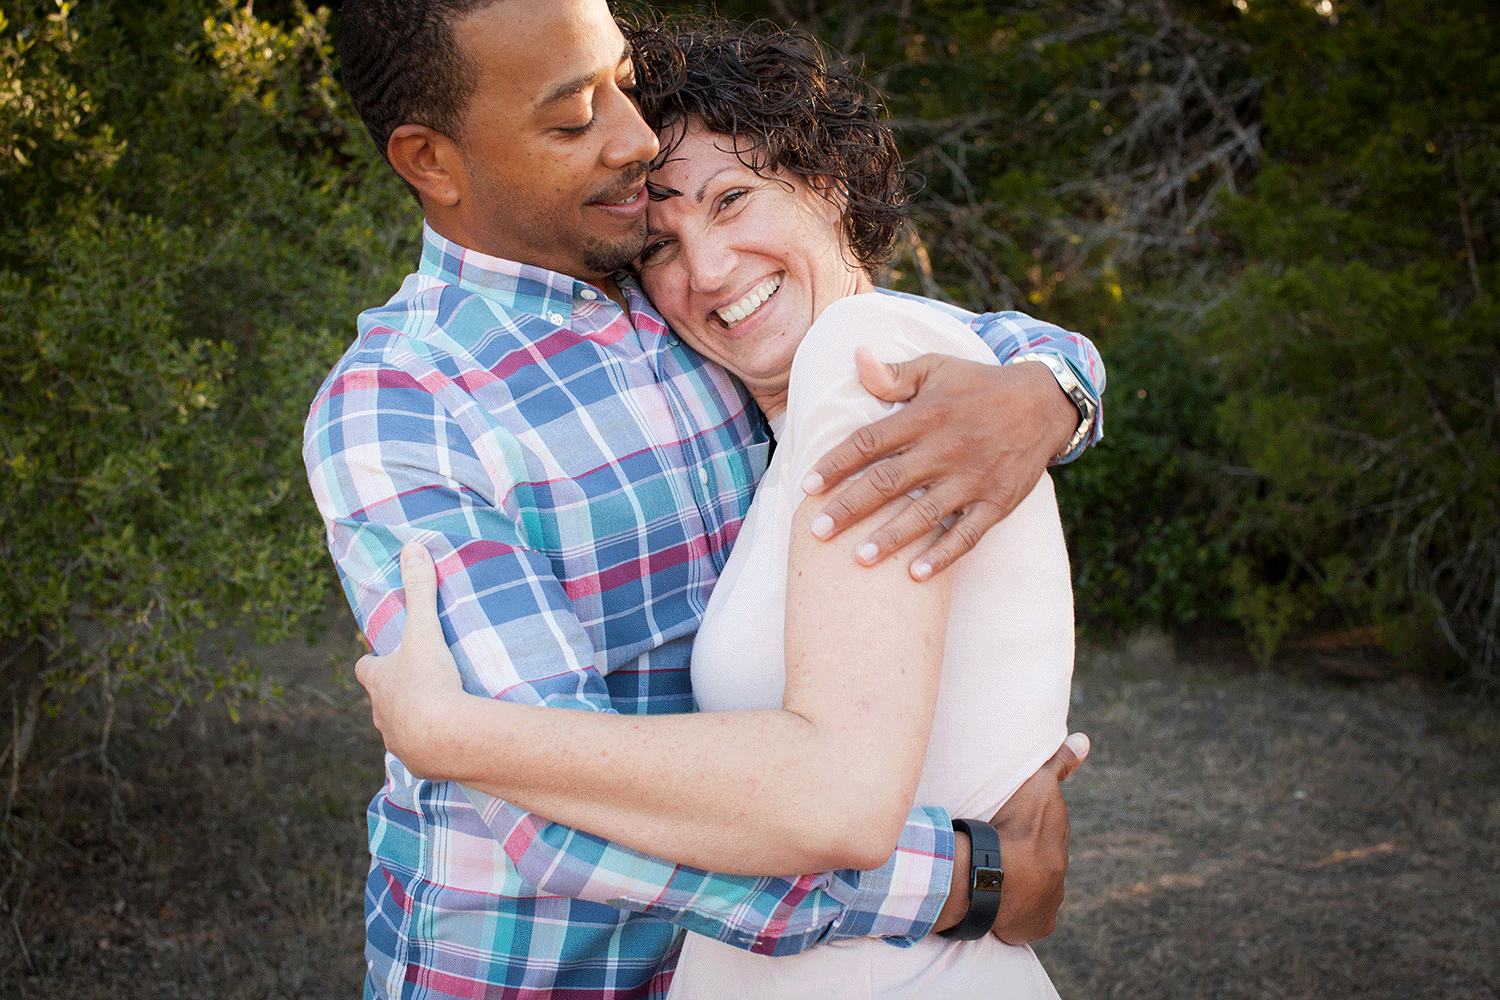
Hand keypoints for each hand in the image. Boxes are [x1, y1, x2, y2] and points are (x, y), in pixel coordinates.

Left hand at [354, 542, 468, 776]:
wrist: (445, 738)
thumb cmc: (428, 682)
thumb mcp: (424, 631)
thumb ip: (420, 590)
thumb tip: (411, 547)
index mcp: (379, 681)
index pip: (364, 668)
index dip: (373, 662)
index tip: (385, 657)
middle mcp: (381, 713)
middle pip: (380, 701)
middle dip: (394, 694)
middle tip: (417, 684)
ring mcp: (398, 741)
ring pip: (397, 730)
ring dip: (411, 722)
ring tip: (436, 716)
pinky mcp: (419, 763)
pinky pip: (421, 754)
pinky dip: (430, 747)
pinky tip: (447, 743)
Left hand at [803, 349, 1076, 580]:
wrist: (1045, 404)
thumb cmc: (979, 386)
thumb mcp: (936, 368)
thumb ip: (894, 374)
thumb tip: (856, 358)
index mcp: (925, 416)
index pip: (870, 441)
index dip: (836, 463)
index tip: (808, 484)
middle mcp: (945, 449)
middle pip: (888, 482)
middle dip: (850, 508)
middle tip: (817, 531)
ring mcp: (972, 479)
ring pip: (924, 513)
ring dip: (890, 537)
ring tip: (858, 558)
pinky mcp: (997, 502)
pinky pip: (968, 534)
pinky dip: (944, 555)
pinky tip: (916, 574)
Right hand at [989, 732, 1089, 943]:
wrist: (993, 874)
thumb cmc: (1014, 827)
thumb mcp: (1038, 787)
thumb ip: (1059, 764)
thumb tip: (1085, 740)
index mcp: (1058, 846)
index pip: (1048, 839)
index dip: (1030, 832)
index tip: (1012, 829)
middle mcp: (1059, 879)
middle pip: (1043, 868)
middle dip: (1028, 861)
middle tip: (1002, 852)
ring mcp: (1048, 905)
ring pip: (1036, 895)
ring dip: (1021, 889)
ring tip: (995, 880)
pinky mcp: (1034, 927)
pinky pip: (1025, 922)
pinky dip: (1014, 915)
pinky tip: (999, 905)